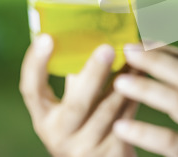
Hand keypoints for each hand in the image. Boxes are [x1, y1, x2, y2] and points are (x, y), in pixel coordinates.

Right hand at [19, 34, 137, 156]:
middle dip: (93, 74)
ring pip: (109, 110)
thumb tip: (93, 32)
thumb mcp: (74, 110)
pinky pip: (128, 118)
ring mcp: (87, 146)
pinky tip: (145, 73)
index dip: (36, 64)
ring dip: (125, 80)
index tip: (46, 37)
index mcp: (45, 118)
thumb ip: (77, 82)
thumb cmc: (88, 126)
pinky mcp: (112, 152)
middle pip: (76, 104)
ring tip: (136, 54)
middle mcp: (60, 134)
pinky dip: (136, 94)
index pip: (32, 90)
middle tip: (107, 48)